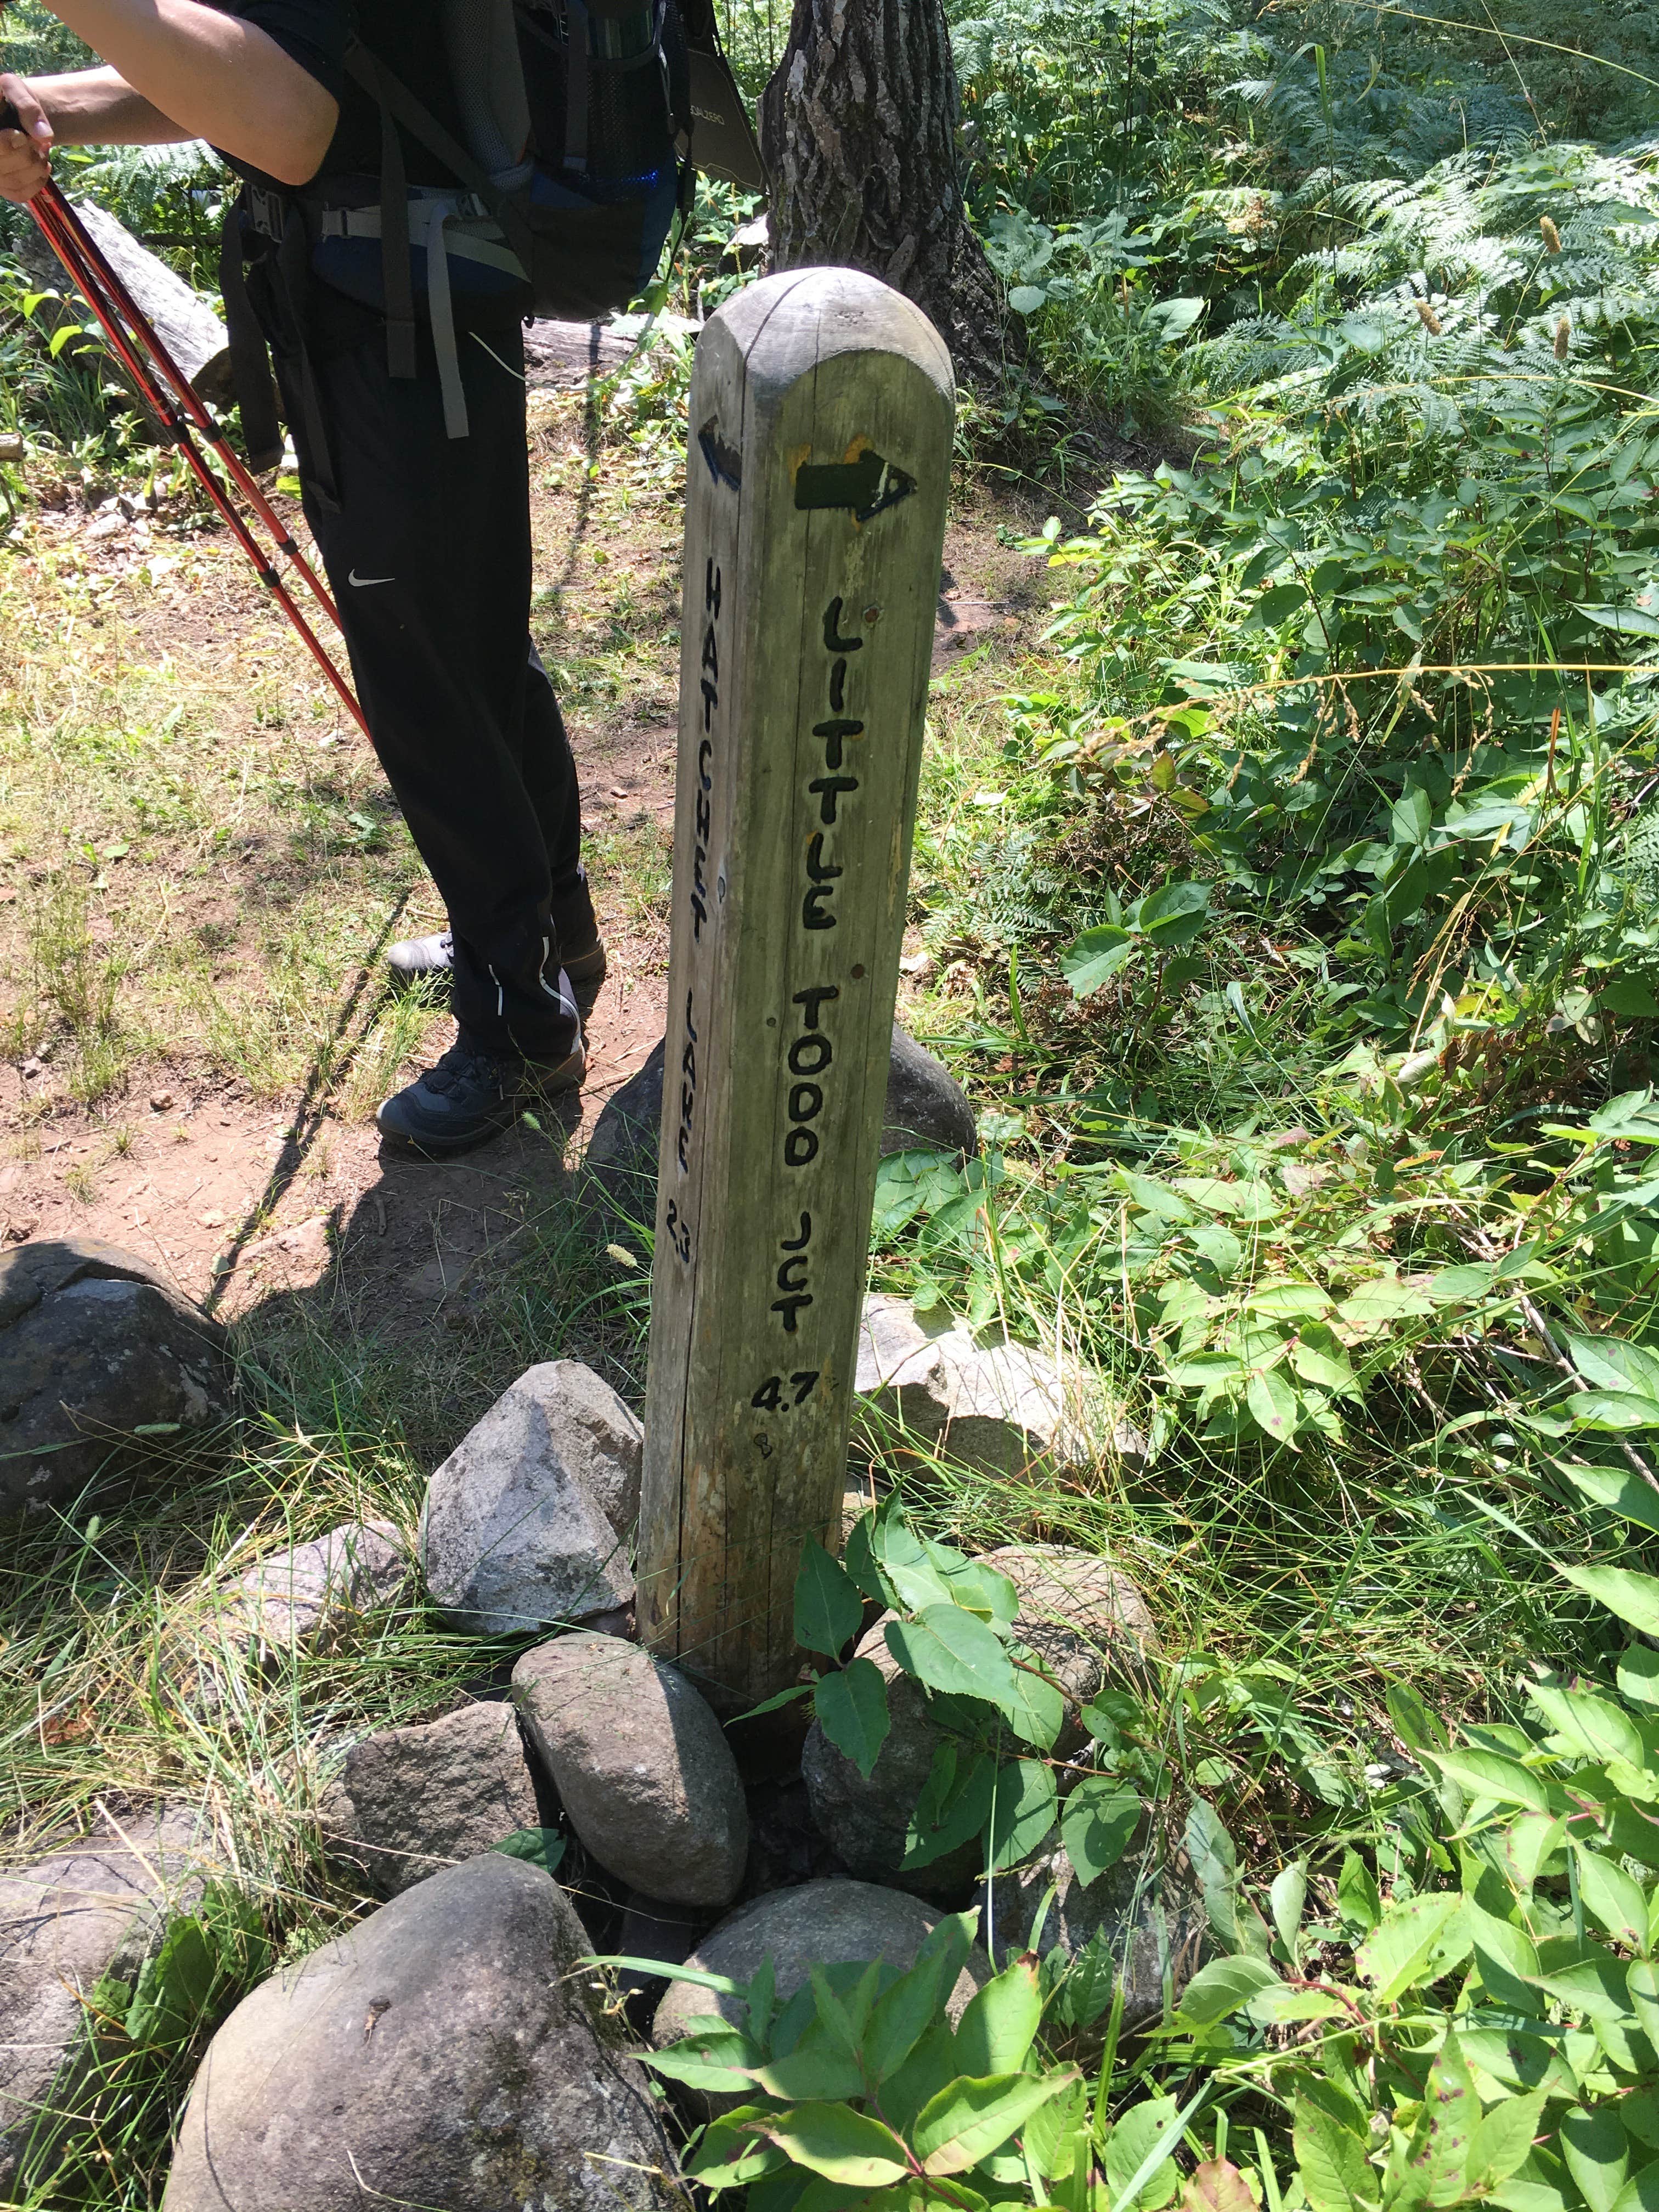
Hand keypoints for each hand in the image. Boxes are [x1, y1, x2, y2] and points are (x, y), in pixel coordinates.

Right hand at [0, 74, 53, 202]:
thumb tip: (45, 136)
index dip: (11, 143)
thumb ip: (27, 106)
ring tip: (38, 147)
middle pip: (5, 166)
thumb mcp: (14, 88)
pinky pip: (21, 193)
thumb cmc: (8, 98)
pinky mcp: (2, 187)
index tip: (21, 134)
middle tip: (34, 138)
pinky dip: (38, 179)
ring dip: (37, 164)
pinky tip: (40, 162)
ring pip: (16, 181)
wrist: (9, 113)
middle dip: (29, 151)